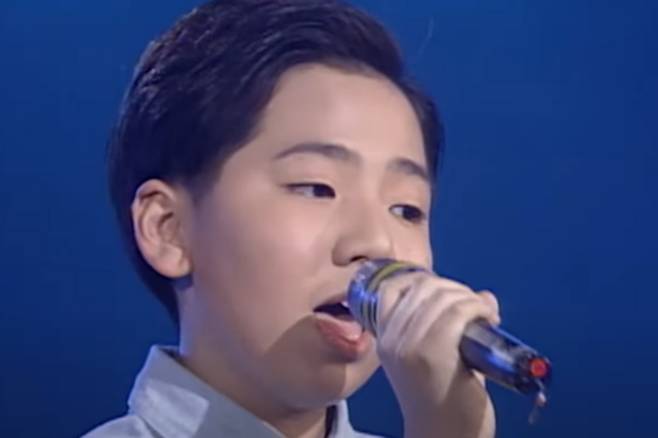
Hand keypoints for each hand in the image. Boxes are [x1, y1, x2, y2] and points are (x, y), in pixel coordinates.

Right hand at [374, 271, 499, 437]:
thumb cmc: (442, 401)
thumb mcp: (429, 358)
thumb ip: (447, 324)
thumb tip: (482, 295)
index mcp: (384, 339)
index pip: (390, 289)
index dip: (420, 280)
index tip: (445, 291)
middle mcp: (392, 339)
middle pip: (422, 287)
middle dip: (454, 288)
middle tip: (474, 306)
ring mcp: (411, 346)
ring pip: (442, 296)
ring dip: (470, 298)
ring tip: (484, 314)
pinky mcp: (435, 353)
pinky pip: (458, 312)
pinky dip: (479, 307)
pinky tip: (489, 319)